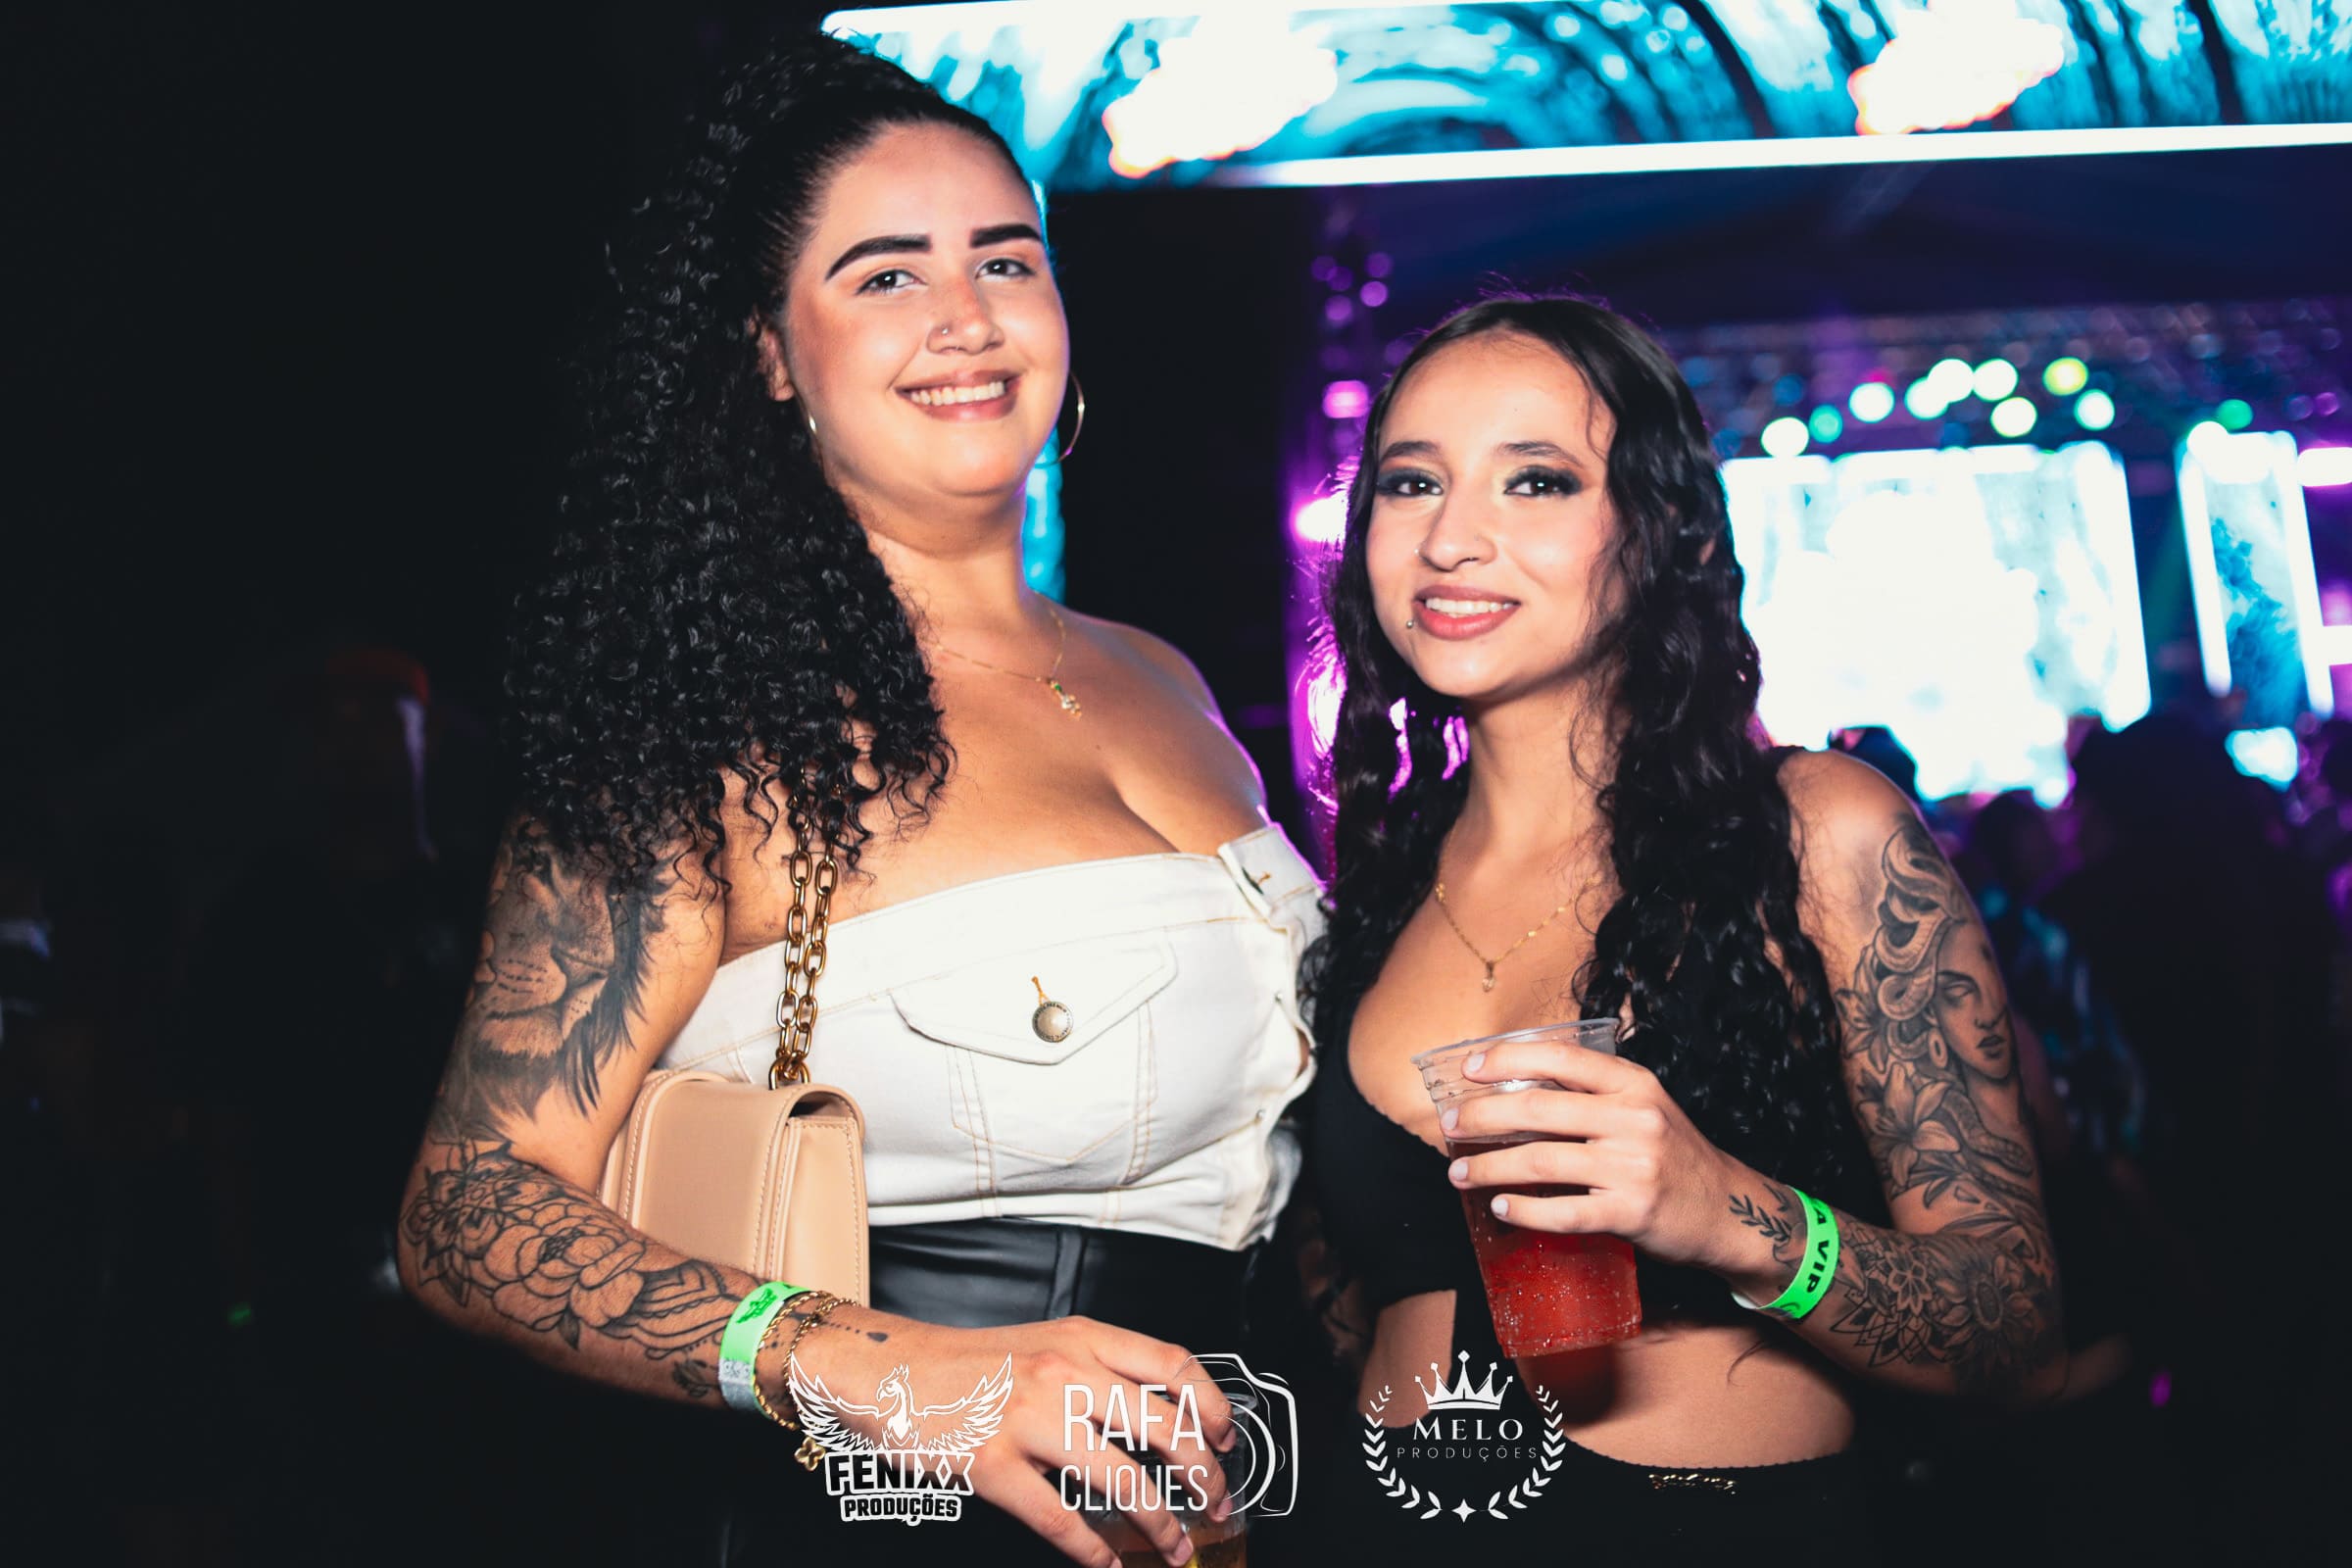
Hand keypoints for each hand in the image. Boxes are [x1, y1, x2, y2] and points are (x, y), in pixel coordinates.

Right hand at [775, 1308, 1234, 1567]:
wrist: (892, 1369)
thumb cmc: (972, 1364)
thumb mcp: (1048, 1345)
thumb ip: (1101, 1370)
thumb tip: (1164, 1418)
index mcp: (1084, 1338)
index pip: (1175, 1366)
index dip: (1213, 1409)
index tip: (1226, 1442)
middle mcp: (1064, 1372)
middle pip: (1164, 1427)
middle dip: (1203, 1477)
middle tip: (1217, 1504)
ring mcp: (1028, 1419)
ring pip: (1121, 1480)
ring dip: (1160, 1525)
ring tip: (1175, 1549)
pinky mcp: (993, 1465)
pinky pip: (1059, 1519)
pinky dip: (1092, 1552)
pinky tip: (1107, 1566)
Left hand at [1441, 1039, 1750, 1272]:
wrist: (1729, 1210)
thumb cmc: (1674, 1155)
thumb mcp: (1645, 1106)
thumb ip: (1594, 1093)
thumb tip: (1516, 1085)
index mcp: (1633, 1084)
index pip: (1560, 1057)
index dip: (1508, 1058)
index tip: (1470, 1069)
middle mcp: (1634, 1119)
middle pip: (1538, 1108)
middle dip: (1482, 1117)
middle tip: (1449, 1125)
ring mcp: (1633, 1167)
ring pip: (1542, 1161)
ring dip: (1490, 1167)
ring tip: (1459, 1172)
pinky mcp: (1632, 1213)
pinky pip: (1564, 1212)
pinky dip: (1525, 1211)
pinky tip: (1501, 1207)